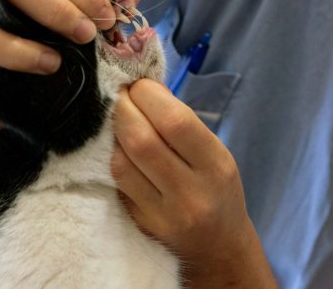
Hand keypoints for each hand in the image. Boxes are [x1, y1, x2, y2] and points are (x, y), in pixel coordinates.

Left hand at [112, 79, 276, 287]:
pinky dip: (114, 157)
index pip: (175, 121)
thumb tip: (144, 87)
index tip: (139, 84)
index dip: (149, 96)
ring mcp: (163, 214)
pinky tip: (118, 146)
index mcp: (216, 166)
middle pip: (142, 140)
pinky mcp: (141, 224)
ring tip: (117, 117)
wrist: (219, 248)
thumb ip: (182, 123)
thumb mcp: (215, 154)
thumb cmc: (217, 190)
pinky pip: (118, 183)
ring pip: (122, 163)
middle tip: (120, 93)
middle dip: (124, 108)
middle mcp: (191, 193)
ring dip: (113, 132)